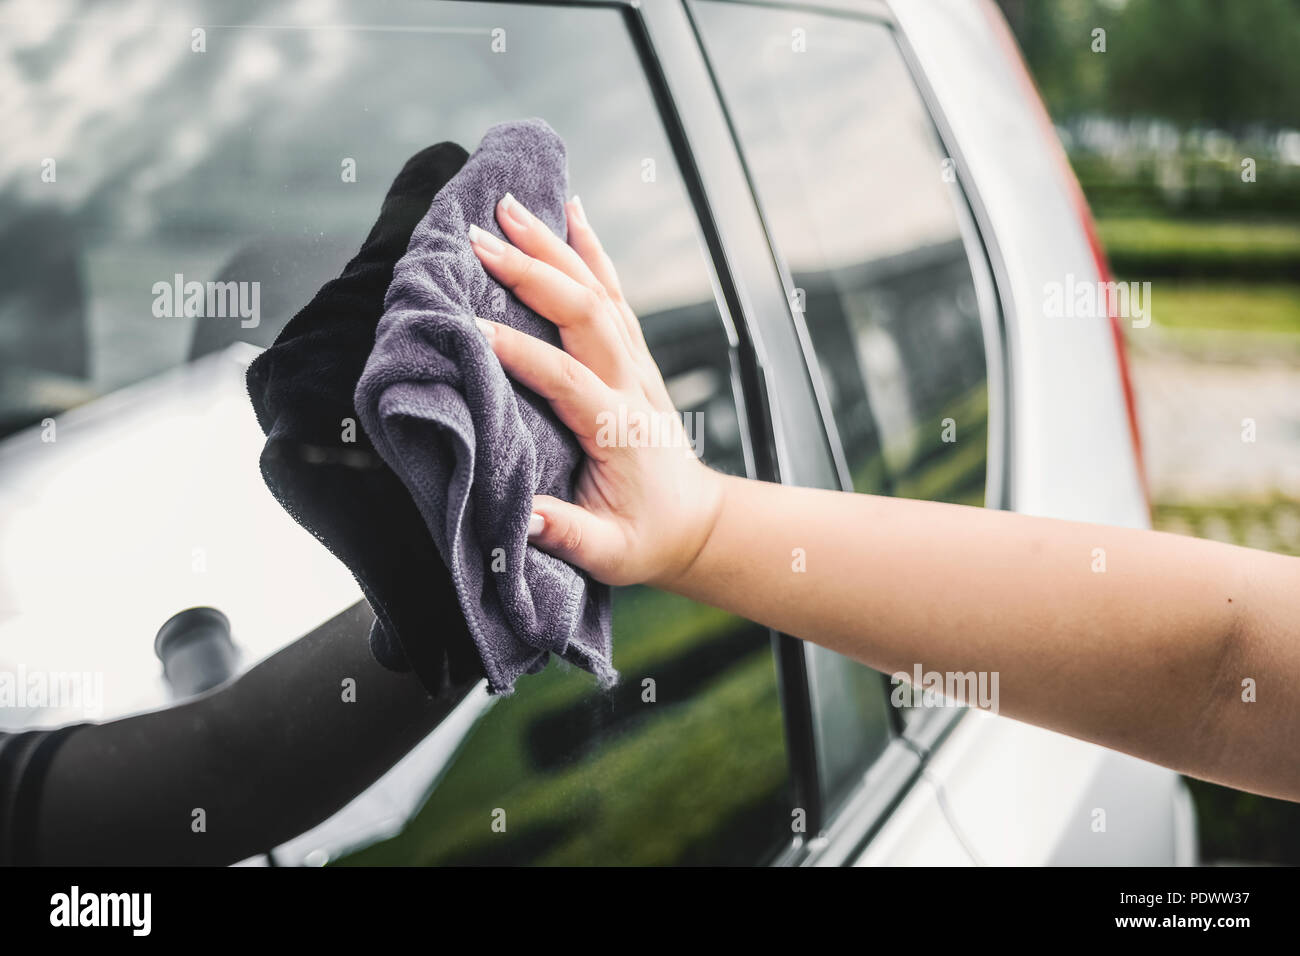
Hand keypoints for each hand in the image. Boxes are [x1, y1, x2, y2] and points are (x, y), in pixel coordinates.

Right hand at [468, 193, 724, 588]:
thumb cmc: (646, 538)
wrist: (695, 523)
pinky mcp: (634, 357)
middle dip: (532, 269)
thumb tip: (522, 517)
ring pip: (599, 291)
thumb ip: (567, 534)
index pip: (566, 378)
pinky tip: (571, 214)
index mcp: (619, 429)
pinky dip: (591, 251)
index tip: (471, 328)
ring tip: (511, 205)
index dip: (520, 353)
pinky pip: (613, 293)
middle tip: (479, 235)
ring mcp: (636, 365)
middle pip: (585, 313)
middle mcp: (631, 385)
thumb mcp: (609, 554)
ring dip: (555, 246)